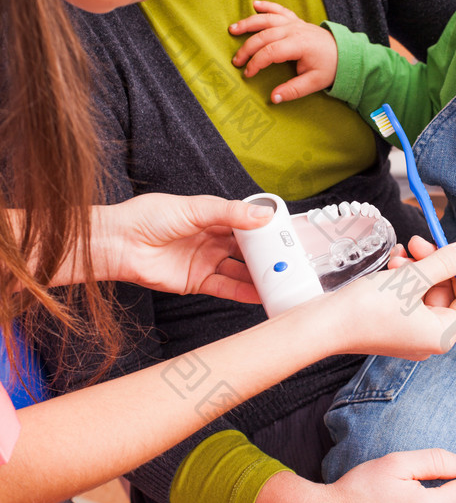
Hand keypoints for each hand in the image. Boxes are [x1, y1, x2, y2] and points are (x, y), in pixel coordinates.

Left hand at [92, 193, 272, 299]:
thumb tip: (262, 215)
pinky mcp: (197, 282)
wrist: (120, 244)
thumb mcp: (194, 208)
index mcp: (212, 217)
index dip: (265, 229)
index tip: (285, 234)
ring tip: (280, 280)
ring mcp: (205, 262)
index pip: (246, 223)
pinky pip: (226, 288)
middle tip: (289, 260)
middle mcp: (211, 240)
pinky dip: (244, 292)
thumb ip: (230, 213)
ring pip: (240, 271)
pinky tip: (261, 294)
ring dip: (259, 276)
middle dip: (267, 255)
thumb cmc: (147, 218)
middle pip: (247, 249)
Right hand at [229, 0, 337, 101]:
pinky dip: (267, 6)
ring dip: (249, 23)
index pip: (271, 51)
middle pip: (264, 35)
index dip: (257, 63)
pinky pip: (279, 10)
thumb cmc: (329, 67)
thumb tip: (274, 98)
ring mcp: (295, 22)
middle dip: (247, 48)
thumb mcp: (314, 83)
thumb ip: (293, 90)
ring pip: (267, 19)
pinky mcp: (296, 20)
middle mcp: (295, 29)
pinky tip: (255, 4)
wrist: (344, 53)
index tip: (248, 74)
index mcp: (300, 44)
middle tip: (236, 61)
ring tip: (232, 29)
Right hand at [317, 239, 455, 359]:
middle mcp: (429, 338)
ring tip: (399, 254)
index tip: (450, 252)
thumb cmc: (367, 308)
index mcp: (441, 335)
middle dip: (435, 265)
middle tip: (418, 243)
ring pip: (426, 292)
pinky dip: (403, 278)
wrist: (323, 325)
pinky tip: (391, 262)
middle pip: (448, 294)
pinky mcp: (392, 323)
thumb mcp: (410, 279)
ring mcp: (410, 332)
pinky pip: (409, 297)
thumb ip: (444, 262)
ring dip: (417, 267)